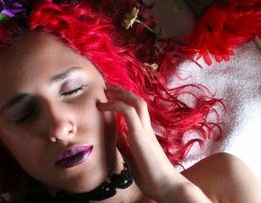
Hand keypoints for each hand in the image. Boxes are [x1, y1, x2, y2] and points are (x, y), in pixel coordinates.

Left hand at [97, 85, 210, 202]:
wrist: (167, 187)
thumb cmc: (150, 175)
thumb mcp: (131, 157)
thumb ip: (124, 145)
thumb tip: (114, 136)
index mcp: (144, 133)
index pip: (135, 110)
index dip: (123, 100)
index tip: (109, 95)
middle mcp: (146, 128)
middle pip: (137, 101)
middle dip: (122, 91)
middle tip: (107, 86)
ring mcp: (145, 131)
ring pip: (137, 103)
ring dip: (121, 94)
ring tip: (107, 90)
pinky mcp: (141, 136)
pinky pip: (129, 114)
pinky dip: (117, 106)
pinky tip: (105, 106)